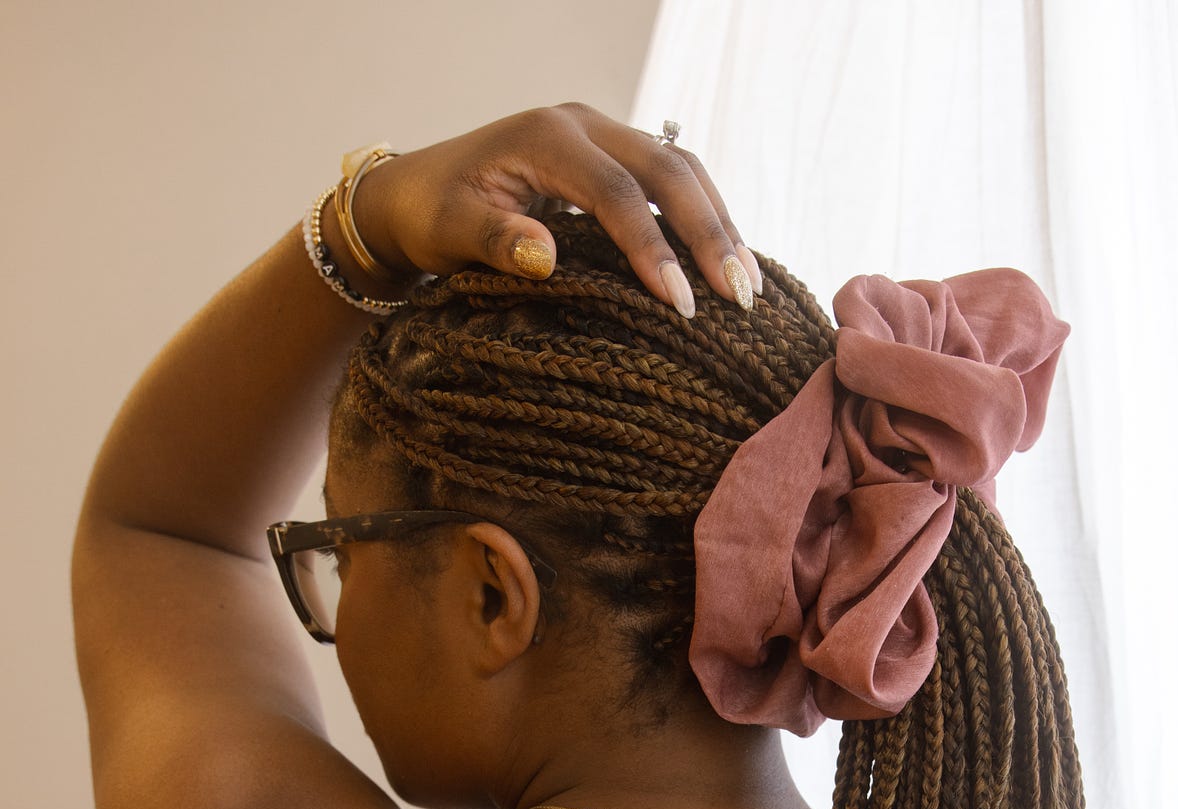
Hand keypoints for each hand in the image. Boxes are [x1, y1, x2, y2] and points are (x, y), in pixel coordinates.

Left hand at [351, 103, 761, 315]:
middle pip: (669, 171)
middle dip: (709, 234)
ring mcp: (605, 136)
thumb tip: (546, 258)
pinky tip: (728, 260)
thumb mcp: (448, 230)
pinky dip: (705, 218)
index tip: (682, 303)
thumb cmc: (432, 214)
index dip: (653, 247)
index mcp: (546, 138)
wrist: (419, 189)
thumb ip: (495, 241)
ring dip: (719, 225)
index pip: (617, 193)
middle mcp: (585, 126)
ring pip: (683, 170)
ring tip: (749, 284)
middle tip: (739, 295)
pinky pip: (674, 180)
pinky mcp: (615, 155)